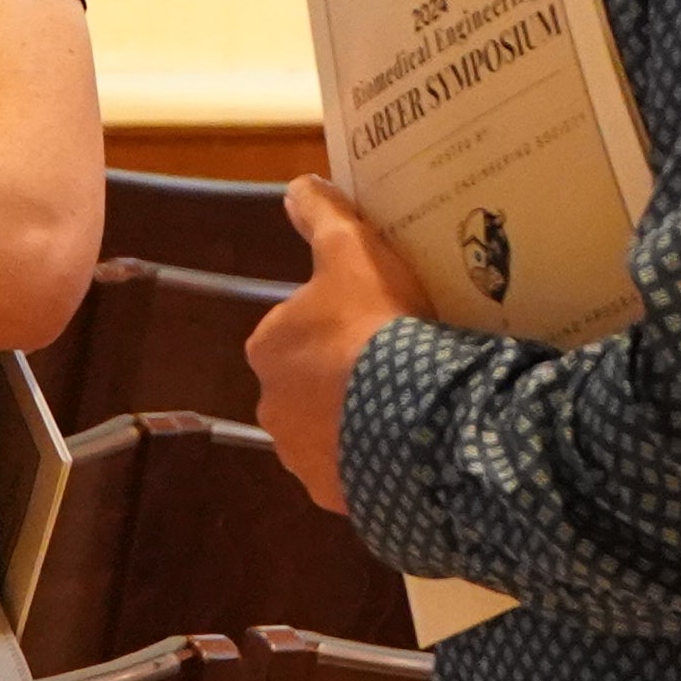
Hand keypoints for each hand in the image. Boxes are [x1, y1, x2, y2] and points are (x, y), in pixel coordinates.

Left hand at [246, 178, 419, 517]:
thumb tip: (298, 185)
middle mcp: (271, 407)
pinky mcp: (334, 495)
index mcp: (268, 347)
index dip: (336, 325)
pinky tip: (408, 446)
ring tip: (407, 408)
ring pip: (330, 432)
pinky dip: (373, 463)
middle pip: (309, 384)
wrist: (411, 415)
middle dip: (342, 379)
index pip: (296, 332)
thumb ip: (322, 216)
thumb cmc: (375, 325)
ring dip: (356, 423)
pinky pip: (354, 474)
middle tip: (394, 366)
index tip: (374, 323)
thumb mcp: (352, 251)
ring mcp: (301, 457)